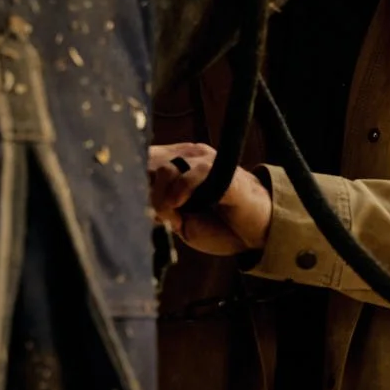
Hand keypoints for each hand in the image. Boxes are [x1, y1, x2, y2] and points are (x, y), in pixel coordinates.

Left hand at [148, 143, 273, 256]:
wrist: (257, 232)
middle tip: (156, 220)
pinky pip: (190, 173)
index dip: (132, 186)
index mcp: (175, 164)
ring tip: (174, 219)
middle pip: (147, 166)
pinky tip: (178, 207)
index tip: (139, 212)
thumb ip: (158, 207)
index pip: (140, 163)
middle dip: (144, 196)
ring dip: (161, 200)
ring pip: (164, 170)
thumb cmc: (219, 226)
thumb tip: (139, 198)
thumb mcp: (180, 220)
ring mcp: (205, 161)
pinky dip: (179, 192)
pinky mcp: (221, 170)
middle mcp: (188, 156)